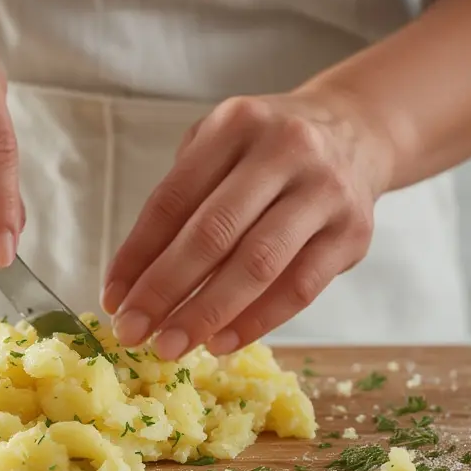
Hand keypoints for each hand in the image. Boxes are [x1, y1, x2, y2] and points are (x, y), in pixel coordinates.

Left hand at [102, 90, 393, 359]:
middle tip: (133, 332)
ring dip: (207, 313)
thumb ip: (181, 202)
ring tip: (172, 345)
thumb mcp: (219, 147)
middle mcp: (285, 151)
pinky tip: (222, 342)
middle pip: (213, 234)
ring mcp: (324, 191)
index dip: (137, 254)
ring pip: (257, 265)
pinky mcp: (352, 233)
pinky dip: (257, 321)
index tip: (113, 298)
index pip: (173, 200)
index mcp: (236, 125)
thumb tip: (133, 284)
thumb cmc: (267, 152)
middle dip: (164, 290)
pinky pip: (299, 288)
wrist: (357, 132)